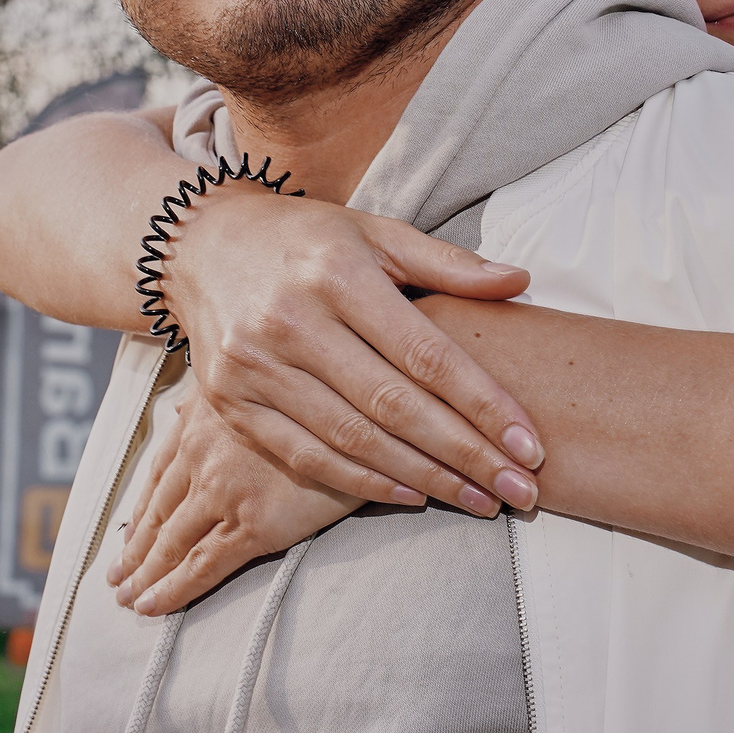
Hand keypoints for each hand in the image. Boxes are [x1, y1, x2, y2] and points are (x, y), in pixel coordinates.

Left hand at [109, 388, 360, 614]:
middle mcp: (204, 455)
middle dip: (134, 548)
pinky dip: (172, 590)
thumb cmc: (323, 396)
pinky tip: (152, 606)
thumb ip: (225, 400)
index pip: (160, 475)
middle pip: (157, 512)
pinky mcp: (251, 525)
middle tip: (116, 577)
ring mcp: (223, 491)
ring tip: (127, 597)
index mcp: (205, 421)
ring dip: (144, 574)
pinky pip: (200, 565)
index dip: (140, 509)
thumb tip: (188, 406)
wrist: (365, 415)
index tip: (128, 532)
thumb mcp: (265, 383)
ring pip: (170, 542)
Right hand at [165, 190, 543, 513]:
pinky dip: (362, 482)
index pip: (425, 352)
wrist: (202, 245)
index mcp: (338, 273)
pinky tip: (413, 495)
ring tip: (480, 500)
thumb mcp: (375, 232)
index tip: (531, 444)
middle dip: (466, 455)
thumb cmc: (307, 240)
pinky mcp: (230, 403)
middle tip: (520, 490)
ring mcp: (255, 367)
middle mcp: (291, 321)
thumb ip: (447, 263)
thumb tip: (520, 281)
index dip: (484, 404)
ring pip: (353, 440)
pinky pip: (305, 457)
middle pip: (394, 406)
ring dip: (425, 478)